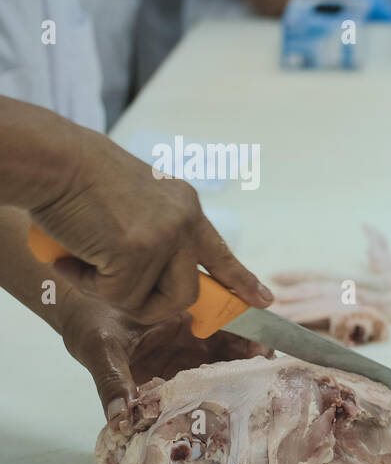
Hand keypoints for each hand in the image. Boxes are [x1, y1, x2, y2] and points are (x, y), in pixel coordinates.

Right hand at [28, 129, 271, 322]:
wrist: (53, 157)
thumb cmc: (76, 177)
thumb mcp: (133, 199)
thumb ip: (153, 231)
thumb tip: (151, 274)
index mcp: (184, 207)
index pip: (219, 252)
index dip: (241, 281)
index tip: (263, 300)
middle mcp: (183, 223)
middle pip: (188, 294)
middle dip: (154, 306)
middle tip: (119, 289)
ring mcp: (164, 238)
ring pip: (150, 303)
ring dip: (111, 291)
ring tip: (84, 259)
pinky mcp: (137, 253)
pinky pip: (115, 296)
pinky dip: (86, 283)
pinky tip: (72, 255)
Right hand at [60, 293, 270, 422]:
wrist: (92, 294)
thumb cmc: (89, 327)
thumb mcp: (100, 353)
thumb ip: (112, 383)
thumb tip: (120, 420)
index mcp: (161, 385)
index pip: (195, 400)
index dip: (220, 399)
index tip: (239, 395)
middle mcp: (181, 371)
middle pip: (221, 379)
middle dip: (244, 377)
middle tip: (262, 370)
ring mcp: (192, 348)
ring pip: (230, 356)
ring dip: (249, 354)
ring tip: (263, 348)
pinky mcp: (199, 324)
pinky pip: (228, 329)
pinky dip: (243, 329)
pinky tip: (256, 326)